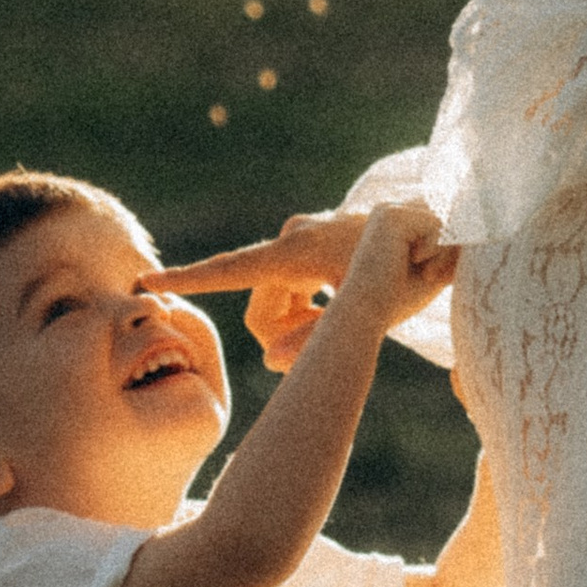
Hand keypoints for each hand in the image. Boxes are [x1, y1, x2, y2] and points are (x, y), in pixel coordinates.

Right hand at [152, 207, 450, 374]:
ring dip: (301, 322)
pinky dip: (308, 305)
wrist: (439, 223)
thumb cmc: (410, 269)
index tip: (147, 281)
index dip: (190, 278)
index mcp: (299, 250)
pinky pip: (290, 287)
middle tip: (330, 342)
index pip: (232, 268)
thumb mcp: (369, 313)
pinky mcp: (309, 242)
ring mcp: (300, 238)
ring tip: (345, 318)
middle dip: (286, 335)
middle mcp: (292, 238)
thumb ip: (317, 339)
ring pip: (275, 301)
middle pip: (261, 308)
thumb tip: (269, 363)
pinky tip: (342, 302)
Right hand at [335, 195, 452, 331]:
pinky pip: (438, 225)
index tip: (431, 275)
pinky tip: (413, 263)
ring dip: (443, 254)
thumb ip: (450, 247)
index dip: (447, 251)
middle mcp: (390, 211)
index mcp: (394, 223)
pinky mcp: (392, 216)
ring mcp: (389, 210)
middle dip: (447, 251)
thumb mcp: (433, 268)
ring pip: (444, 222)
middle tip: (429, 276)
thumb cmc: (395, 299)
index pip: (440, 223)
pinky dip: (435, 251)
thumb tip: (478, 229)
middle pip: (445, 220)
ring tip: (424, 273)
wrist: (365, 313)